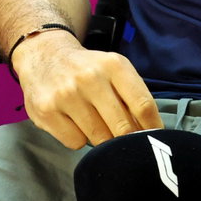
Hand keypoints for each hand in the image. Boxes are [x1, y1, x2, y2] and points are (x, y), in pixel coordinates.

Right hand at [13, 31, 162, 147]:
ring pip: (99, 138)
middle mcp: (90, 79)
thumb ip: (133, 94)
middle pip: (122, 126)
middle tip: (128, 143)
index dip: (152, 127)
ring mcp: (66, 96)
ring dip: (103, 139)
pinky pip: (75, 142)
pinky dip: (80, 139)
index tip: (154, 138)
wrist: (46, 57)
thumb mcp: (115, 69)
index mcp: (114, 66)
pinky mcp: (46, 113)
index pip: (143, 104)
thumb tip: (149, 130)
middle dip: (128, 139)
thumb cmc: (89, 68)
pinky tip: (75, 124)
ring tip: (97, 124)